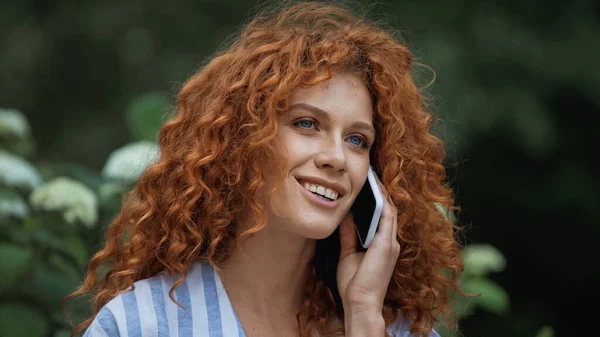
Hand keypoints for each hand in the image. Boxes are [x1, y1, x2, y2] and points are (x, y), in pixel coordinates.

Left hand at [337, 176, 399, 334]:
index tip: (366, 183)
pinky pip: (387, 216)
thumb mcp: (347, 252)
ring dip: (382, 191)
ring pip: (389, 209)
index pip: (381, 215)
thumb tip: (345, 213)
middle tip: (370, 172)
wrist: (359, 302)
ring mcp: (391, 242)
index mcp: (382, 243)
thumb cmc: (354, 283)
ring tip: (372, 175)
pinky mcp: (388, 244)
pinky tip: (376, 188)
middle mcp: (390, 241)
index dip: (376, 197)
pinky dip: (383, 200)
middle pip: (387, 208)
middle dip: (379, 190)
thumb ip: (348, 233)